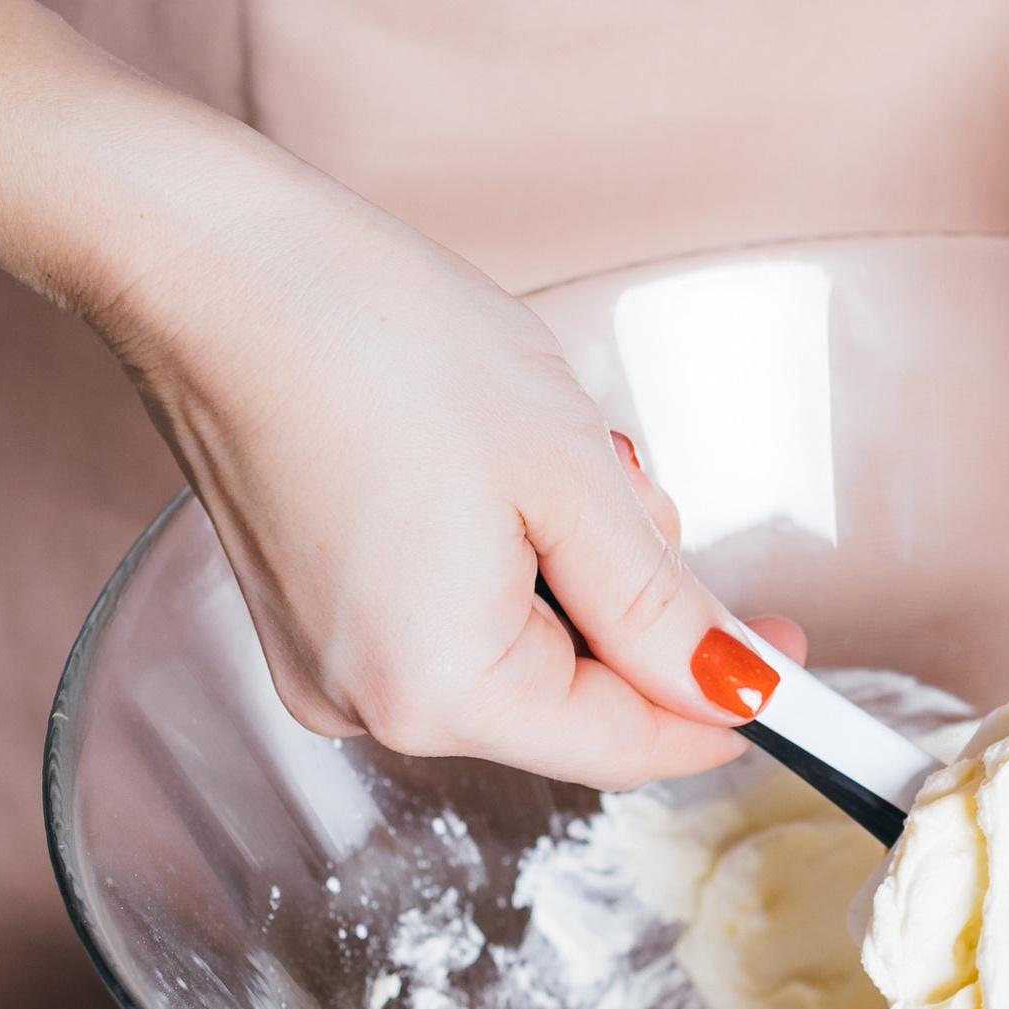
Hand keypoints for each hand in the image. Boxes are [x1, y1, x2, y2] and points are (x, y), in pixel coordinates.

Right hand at [92, 136, 781, 785]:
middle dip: (626, 598)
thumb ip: (659, 605)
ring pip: (508, 643)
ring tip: (535, 442)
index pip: (623, 744)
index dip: (723, 703)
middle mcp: (363, 706)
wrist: (214, 265)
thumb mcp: (567, 474)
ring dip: (558, 559)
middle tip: (629, 480)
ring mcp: (320, 659)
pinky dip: (490, 549)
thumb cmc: (378, 344)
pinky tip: (478, 457)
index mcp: (437, 692)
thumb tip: (735, 692)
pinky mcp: (301, 609)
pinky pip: (439, 610)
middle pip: (564, 695)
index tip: (794, 657)